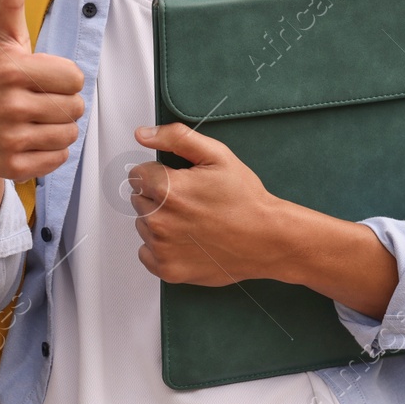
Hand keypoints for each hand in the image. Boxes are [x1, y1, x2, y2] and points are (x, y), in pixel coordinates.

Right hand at [0, 0, 84, 182]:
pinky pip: (59, 159)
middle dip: (64, 104)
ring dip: (59, 129)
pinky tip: (30, 141)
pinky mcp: (13, 167)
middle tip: (38, 102)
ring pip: (70, 134)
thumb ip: (9, 2)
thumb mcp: (3, 41)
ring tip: (34, 121)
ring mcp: (9, 139)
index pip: (75, 77)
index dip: (64, 78)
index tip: (42, 79)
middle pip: (76, 107)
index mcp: (11, 70)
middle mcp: (9, 105)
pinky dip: (51, 153)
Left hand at [128, 124, 287, 286]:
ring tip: (192, 221)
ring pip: (143, 225)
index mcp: (166, 189)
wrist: (267, 239)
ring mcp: (162, 247)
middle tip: (190, 201)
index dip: (159, 174)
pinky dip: (161, 247)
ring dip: (159, 221)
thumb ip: (175, 138)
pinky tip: (186, 240)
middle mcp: (159, 220)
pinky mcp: (167, 269)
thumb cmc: (246, 200)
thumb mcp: (217, 155)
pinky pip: (146, 252)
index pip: (137, 175)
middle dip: (158, 197)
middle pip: (138, 199)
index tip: (180, 182)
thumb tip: (143, 134)